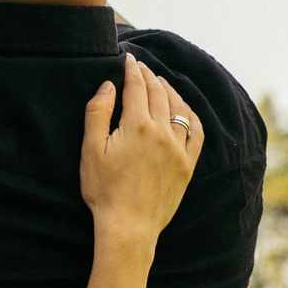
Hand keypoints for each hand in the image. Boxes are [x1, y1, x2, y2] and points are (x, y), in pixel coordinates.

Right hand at [80, 54, 201, 240]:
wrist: (128, 228)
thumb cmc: (104, 190)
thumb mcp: (90, 149)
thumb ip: (98, 112)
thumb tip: (109, 85)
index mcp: (137, 125)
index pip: (137, 86)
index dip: (132, 70)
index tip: (129, 59)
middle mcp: (162, 132)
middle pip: (158, 93)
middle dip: (149, 76)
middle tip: (141, 67)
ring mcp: (178, 149)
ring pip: (179, 108)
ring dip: (170, 91)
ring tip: (161, 83)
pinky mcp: (187, 166)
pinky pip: (197, 132)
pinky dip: (191, 115)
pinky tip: (185, 110)